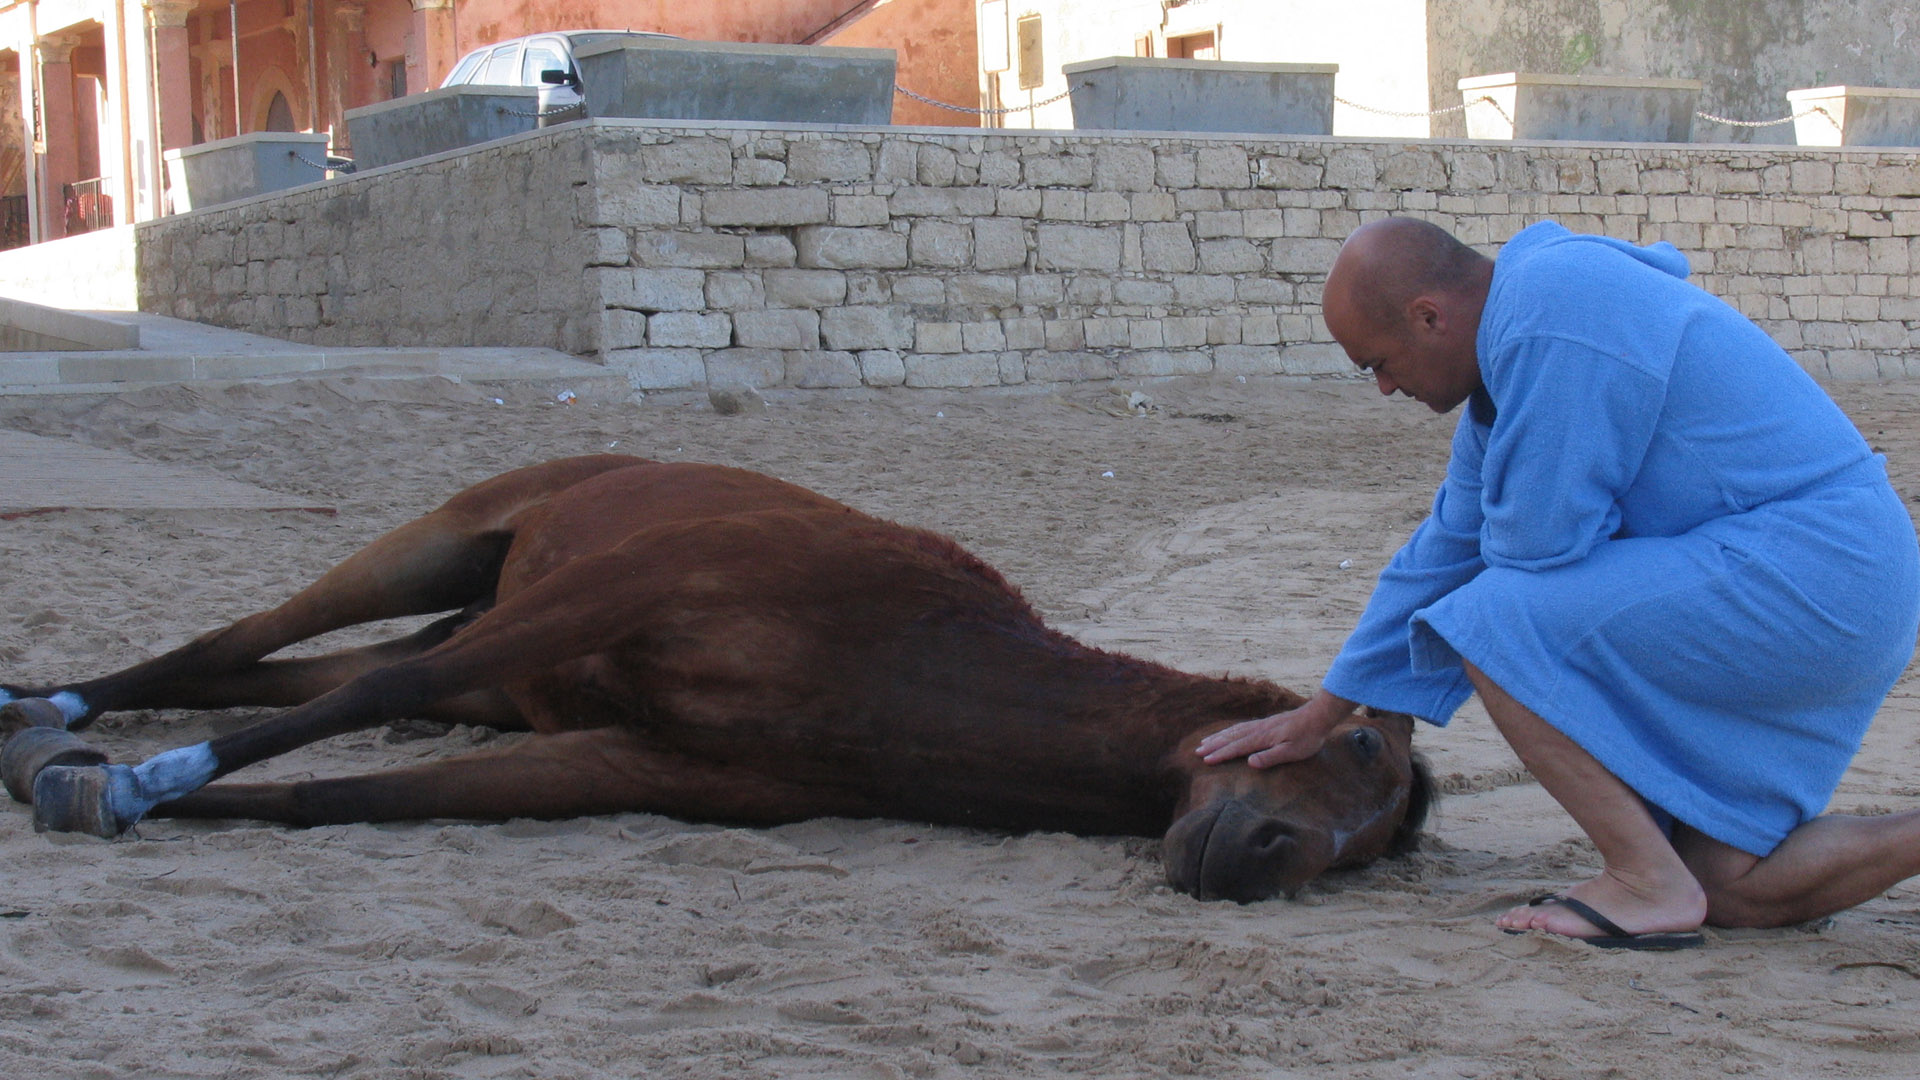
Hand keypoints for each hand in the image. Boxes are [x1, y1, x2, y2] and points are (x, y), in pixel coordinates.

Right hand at [1195, 689, 1355, 768]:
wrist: (1318, 716)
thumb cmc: (1307, 737)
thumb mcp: (1292, 752)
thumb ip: (1271, 757)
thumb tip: (1249, 762)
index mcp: (1262, 738)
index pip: (1237, 748)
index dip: (1221, 754)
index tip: (1206, 760)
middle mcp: (1258, 730)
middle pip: (1231, 737)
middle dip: (1214, 745)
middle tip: (1197, 751)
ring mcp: (1261, 725)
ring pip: (1235, 731)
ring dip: (1219, 737)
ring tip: (1205, 742)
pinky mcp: (1266, 723)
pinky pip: (1242, 726)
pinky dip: (1230, 730)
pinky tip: (1228, 733)